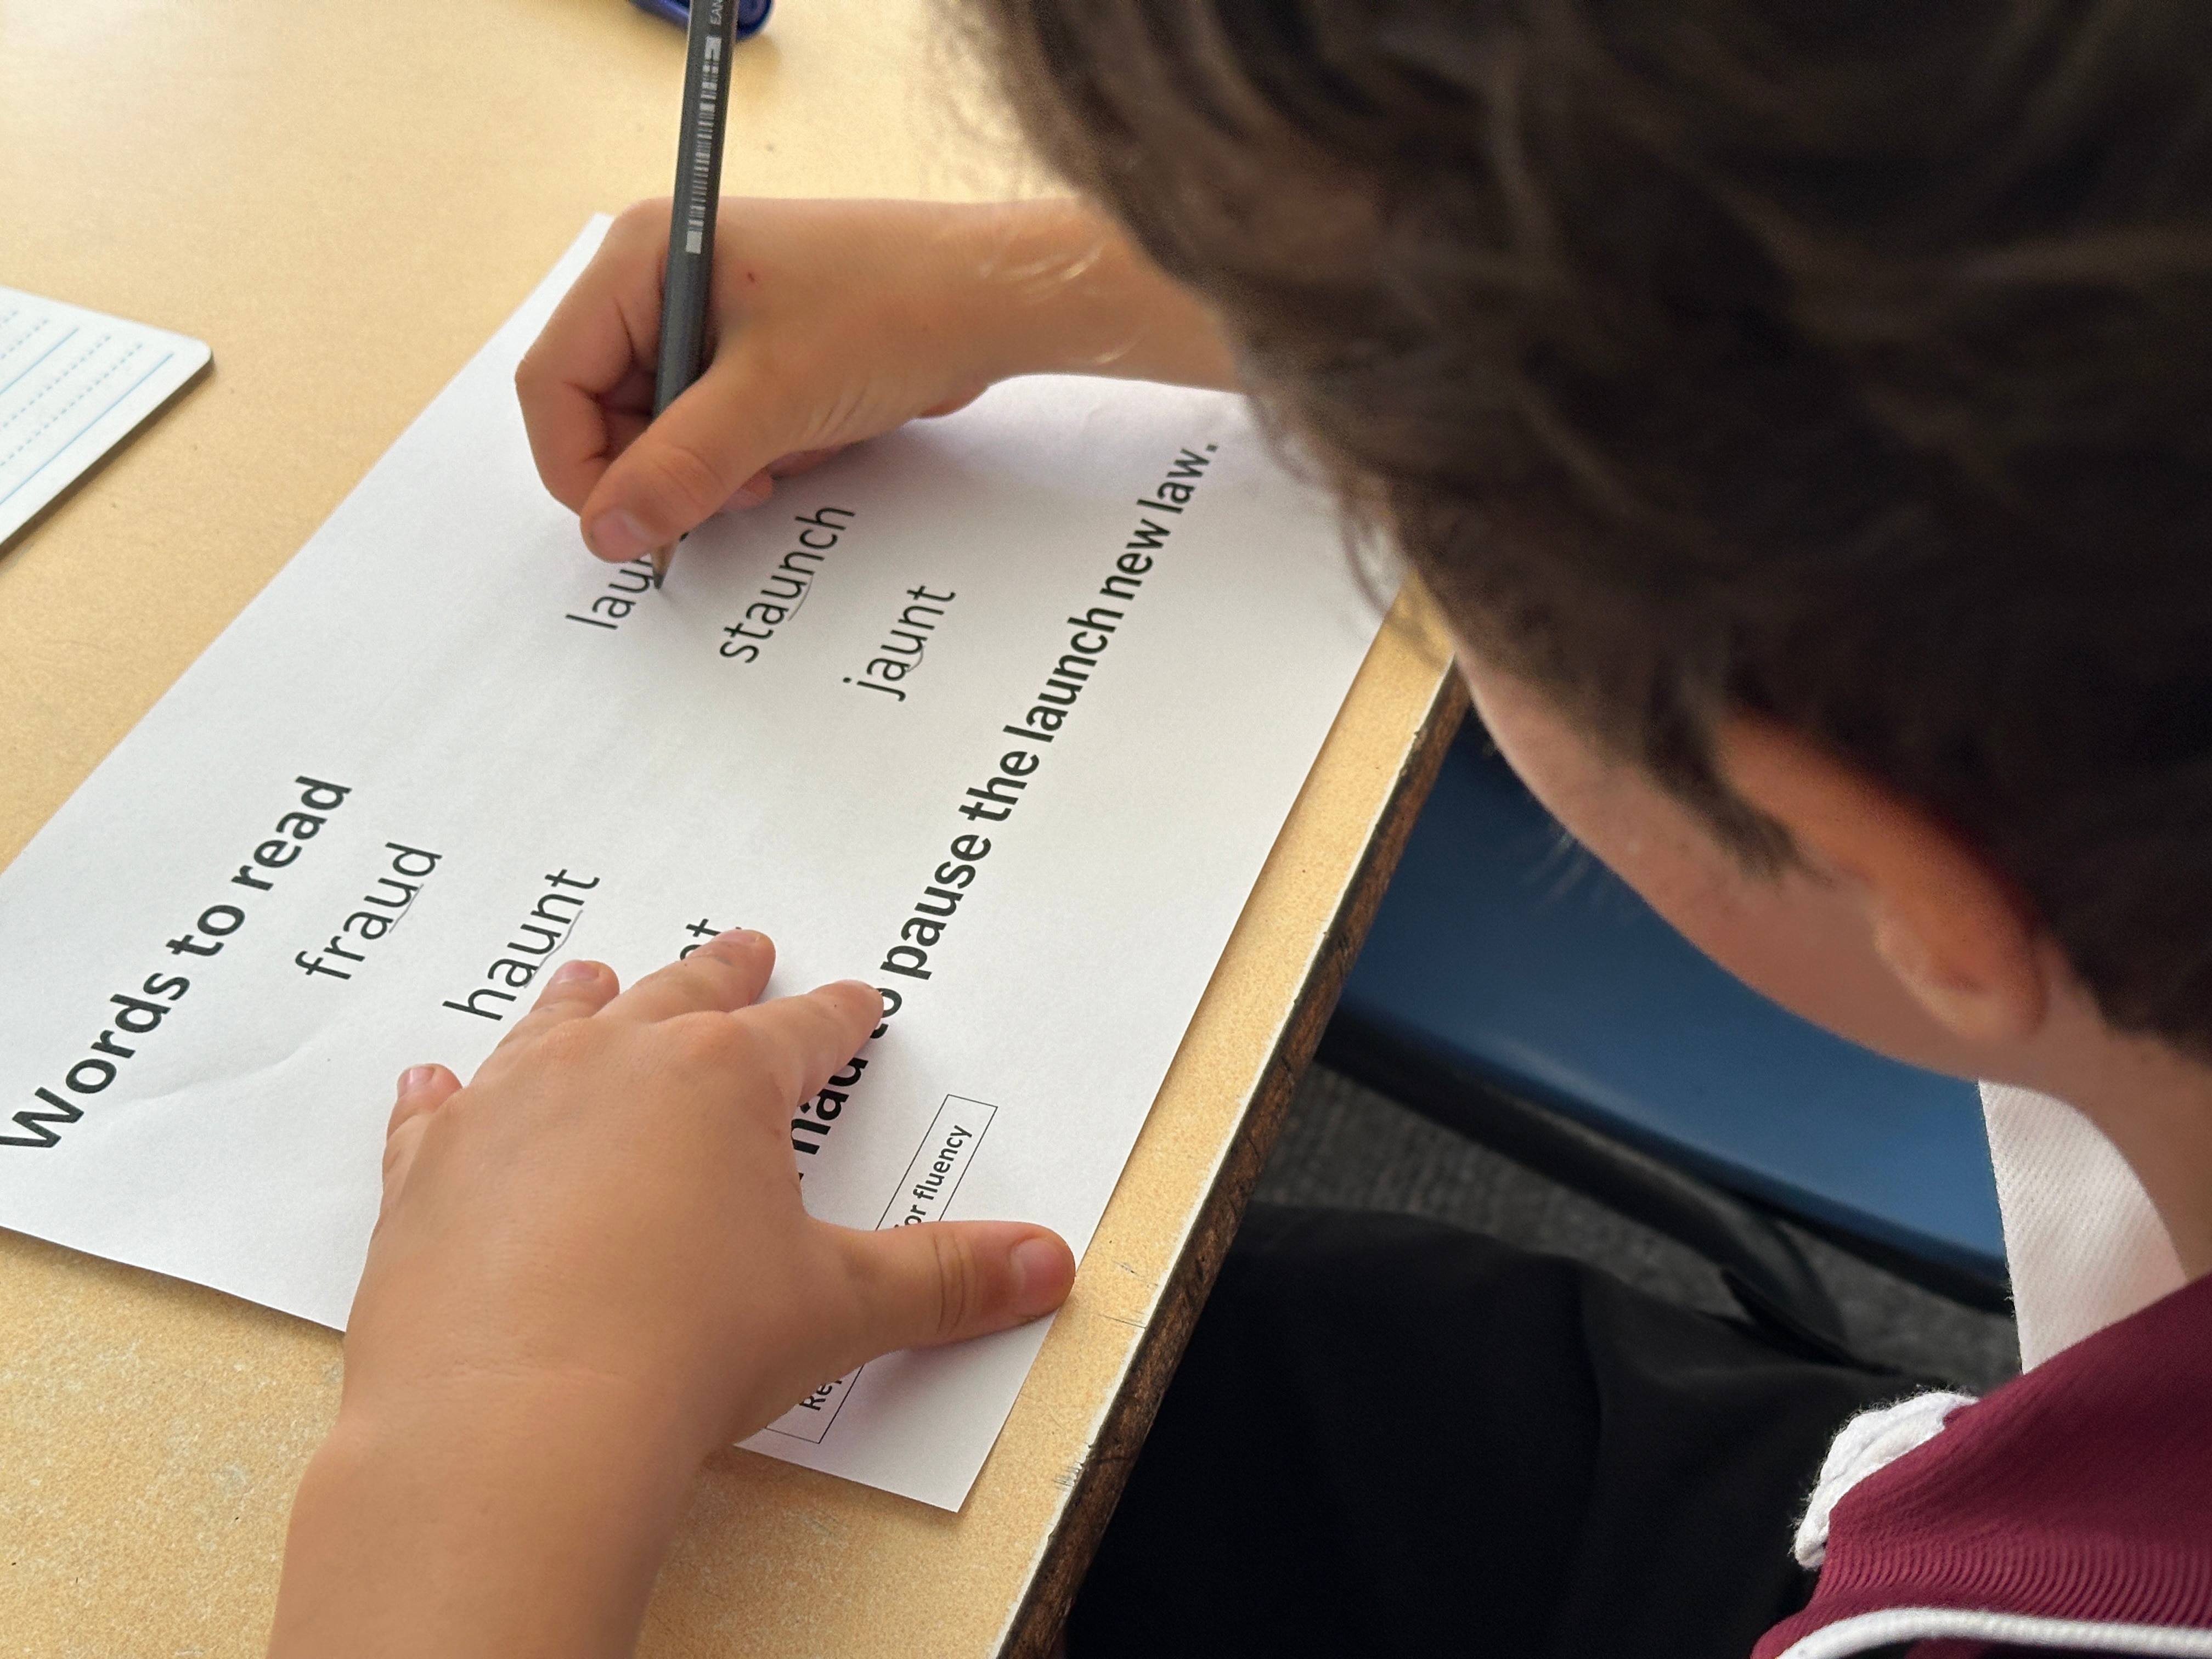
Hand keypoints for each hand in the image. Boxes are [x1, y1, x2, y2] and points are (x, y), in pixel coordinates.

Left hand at [268, 930, 1074, 1657]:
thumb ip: (945, 1279)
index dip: (837, 1018)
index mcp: (722, 1079)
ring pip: (555, 1027)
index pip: (803, 1032)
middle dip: (721, 974)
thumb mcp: (839, 1309)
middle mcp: (611, 1065)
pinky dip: (441, 1095)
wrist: (515, 1425)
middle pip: (680, 995)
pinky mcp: (425, 1175)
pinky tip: (435, 1082)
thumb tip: (1040, 1262)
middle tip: (744, 949)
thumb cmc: (677, 1350)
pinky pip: (433, 1113)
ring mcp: (509, 1109)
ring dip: (584, 1001)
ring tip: (596, 976)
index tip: (853, 1002)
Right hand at [515, 196, 1238, 563]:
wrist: (990, 302)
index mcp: (640, 256)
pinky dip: (758, 454)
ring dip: (723, 466)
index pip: (555, 380)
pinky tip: (813, 437)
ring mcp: (709, 316)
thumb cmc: (890, 311)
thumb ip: (680, 468)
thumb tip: (606, 531)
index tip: (626, 527)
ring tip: (789, 451)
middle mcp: (662, 278)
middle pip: (606, 411)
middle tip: (735, 488)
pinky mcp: (755, 353)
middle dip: (668, 466)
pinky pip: (720, 429)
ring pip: (667, 431)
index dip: (579, 465)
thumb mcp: (772, 400)